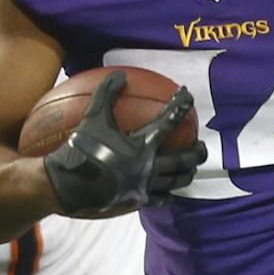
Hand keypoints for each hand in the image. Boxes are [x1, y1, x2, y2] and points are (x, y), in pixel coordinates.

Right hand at [43, 72, 206, 215]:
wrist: (71, 185)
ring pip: (176, 181)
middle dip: (197, 152)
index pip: (169, 121)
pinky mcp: (138, 200)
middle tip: (202, 146)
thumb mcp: (92, 119)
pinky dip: (166, 194)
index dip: (180, 107)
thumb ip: (106, 95)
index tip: (188, 96)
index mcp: (142, 144)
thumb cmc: (82, 149)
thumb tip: (118, 74)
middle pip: (184, 159)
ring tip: (190, 169)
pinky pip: (160, 199)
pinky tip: (167, 192)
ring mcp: (146, 185)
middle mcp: (150, 166)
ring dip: (186, 173)